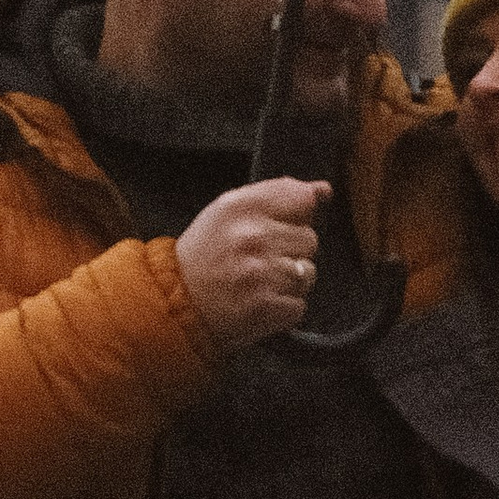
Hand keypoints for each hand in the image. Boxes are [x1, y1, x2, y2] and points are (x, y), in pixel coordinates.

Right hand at [172, 180, 328, 353]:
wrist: (175, 301)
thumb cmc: (205, 255)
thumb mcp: (228, 210)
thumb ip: (277, 194)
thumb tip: (323, 190)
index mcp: (241, 207)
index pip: (302, 199)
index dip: (298, 215)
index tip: (281, 226)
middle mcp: (253, 237)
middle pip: (310, 240)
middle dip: (290, 250)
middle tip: (258, 260)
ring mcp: (261, 274)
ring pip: (308, 273)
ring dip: (289, 281)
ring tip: (258, 282)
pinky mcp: (267, 307)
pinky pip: (299, 305)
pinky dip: (283, 308)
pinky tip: (258, 301)